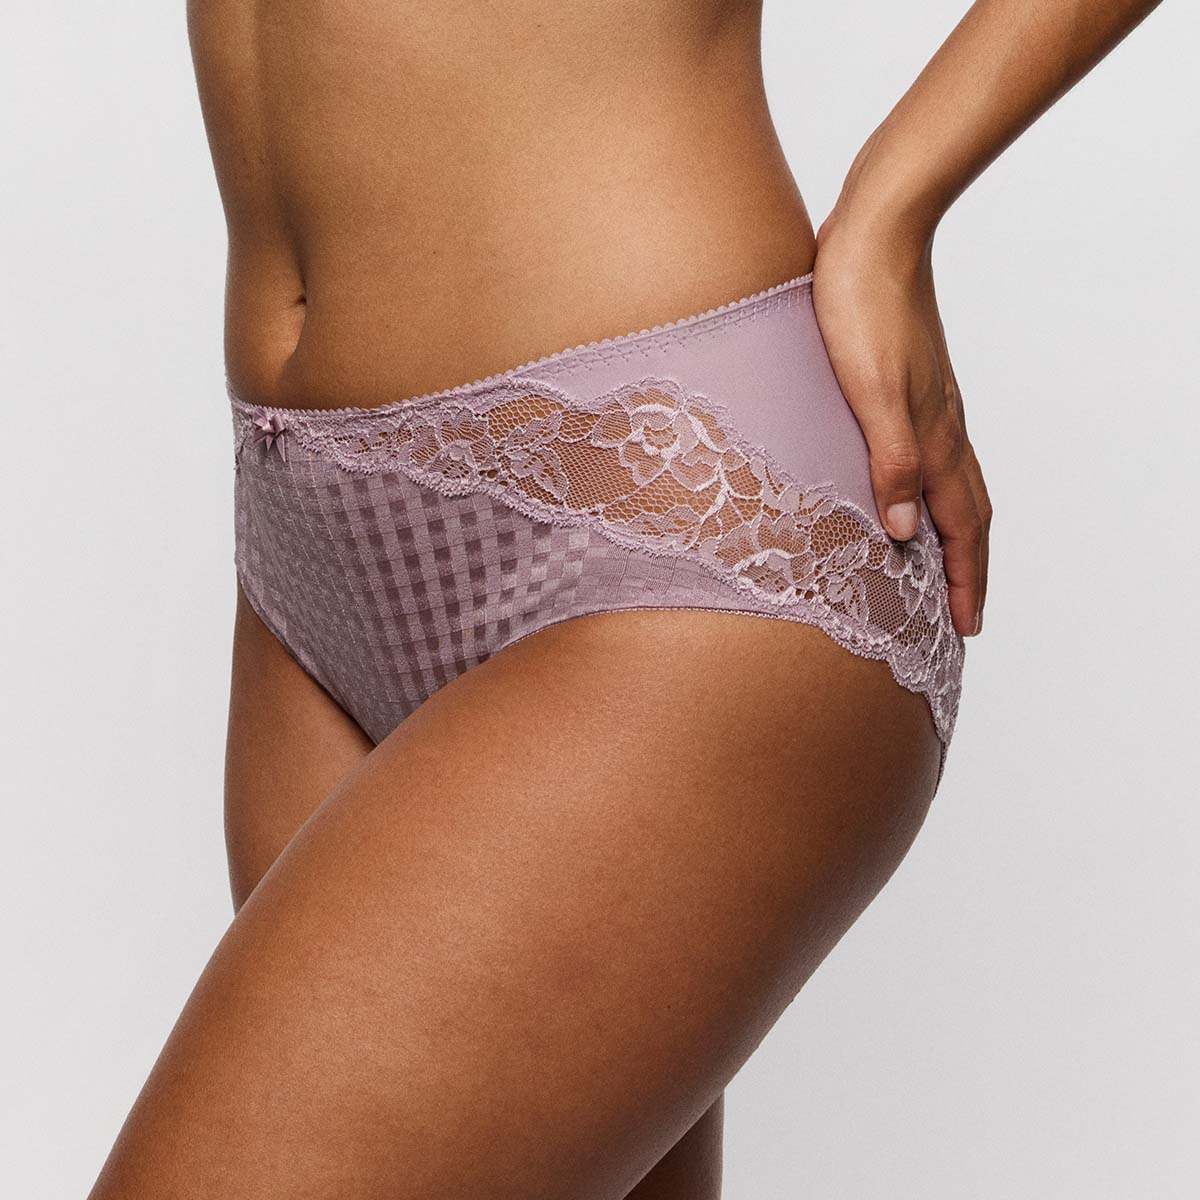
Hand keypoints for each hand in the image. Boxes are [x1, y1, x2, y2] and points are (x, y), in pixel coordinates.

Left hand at [811, 209, 990, 637]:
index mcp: (933, 434)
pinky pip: (928, 456)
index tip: (967, 627)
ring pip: (949, 484)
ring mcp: (926, 404)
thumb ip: (890, 460)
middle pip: (965, 512)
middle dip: (967, 568)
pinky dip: (927, 491)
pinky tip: (904, 489)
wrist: (874, 234)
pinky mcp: (906, 384)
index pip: (960, 526)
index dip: (965, 579)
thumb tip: (905, 532)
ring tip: (940, 565)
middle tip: (962, 613)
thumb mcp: (870, 392)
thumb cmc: (862, 308)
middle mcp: (938, 425)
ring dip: (950, 532)